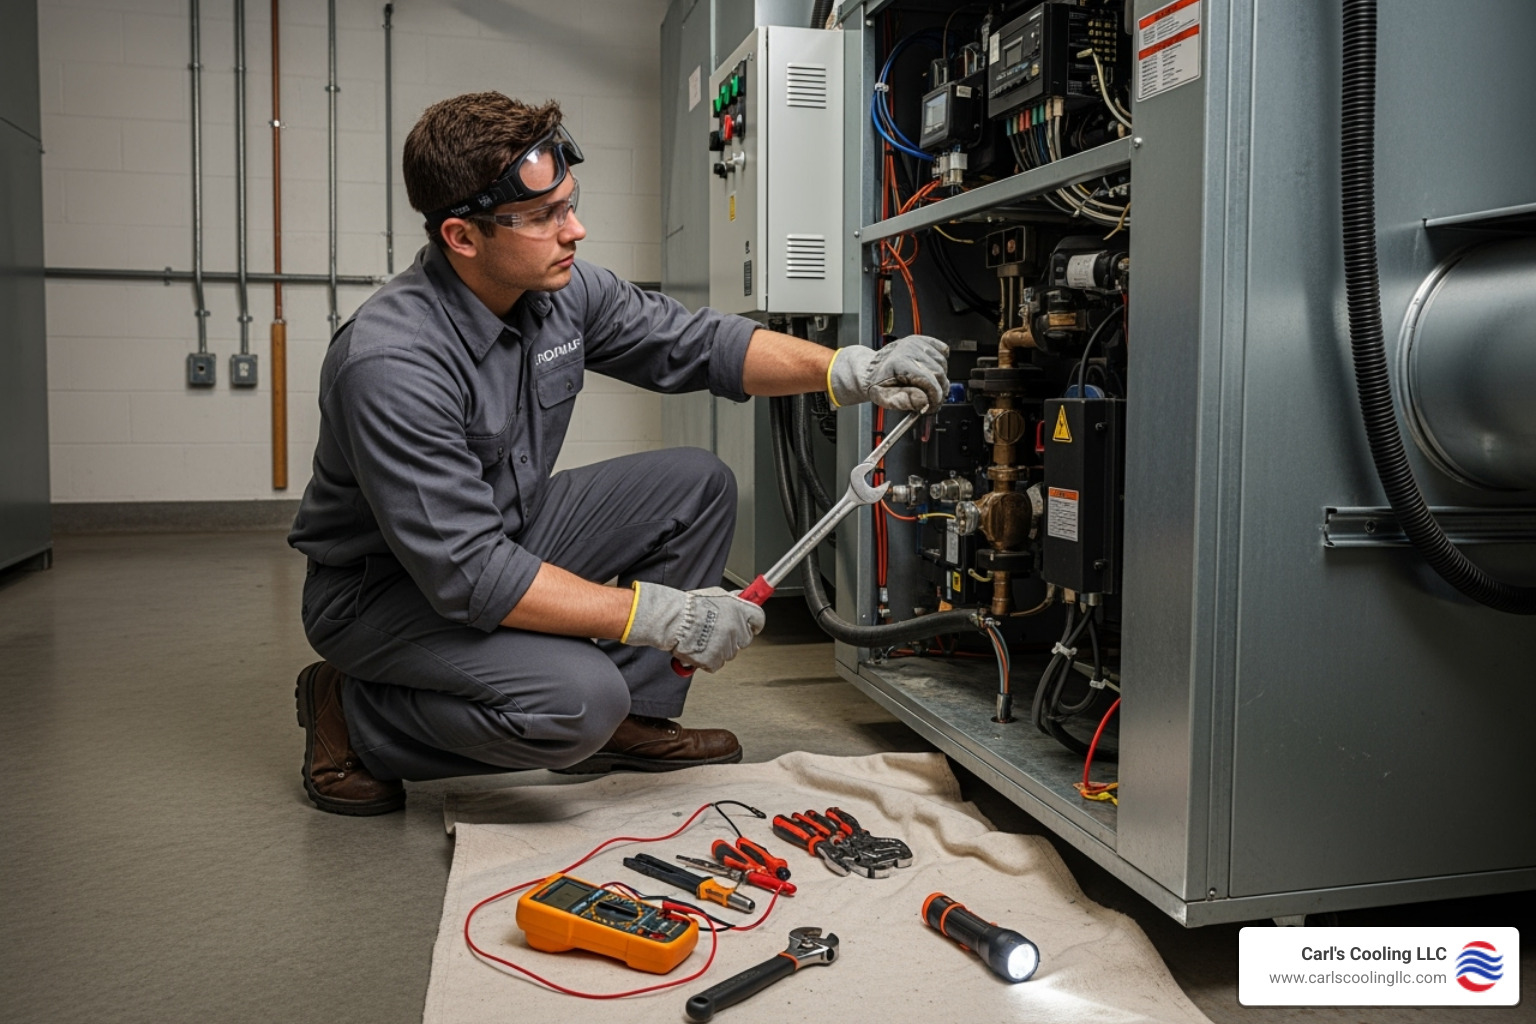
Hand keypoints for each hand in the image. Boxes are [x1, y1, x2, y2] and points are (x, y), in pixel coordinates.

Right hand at [623, 583, 765, 672]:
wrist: (673, 620)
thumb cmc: (690, 607)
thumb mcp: (716, 594)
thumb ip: (732, 600)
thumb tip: (742, 598)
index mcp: (739, 610)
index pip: (759, 619)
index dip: (753, 623)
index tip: (749, 625)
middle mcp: (736, 628)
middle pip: (745, 639)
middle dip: (734, 638)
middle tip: (717, 632)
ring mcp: (727, 645)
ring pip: (729, 653)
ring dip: (719, 649)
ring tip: (702, 638)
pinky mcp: (715, 659)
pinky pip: (715, 664)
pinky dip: (707, 660)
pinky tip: (698, 648)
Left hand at [828, 335, 949, 411]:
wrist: (871, 369)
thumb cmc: (877, 383)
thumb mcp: (885, 397)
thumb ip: (905, 400)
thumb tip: (924, 402)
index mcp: (900, 363)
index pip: (928, 380)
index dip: (935, 396)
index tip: (933, 406)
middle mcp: (909, 349)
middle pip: (938, 372)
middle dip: (939, 390)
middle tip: (933, 401)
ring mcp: (916, 343)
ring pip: (942, 363)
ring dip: (941, 378)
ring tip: (930, 387)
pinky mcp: (922, 340)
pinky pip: (942, 350)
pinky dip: (942, 362)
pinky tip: (932, 371)